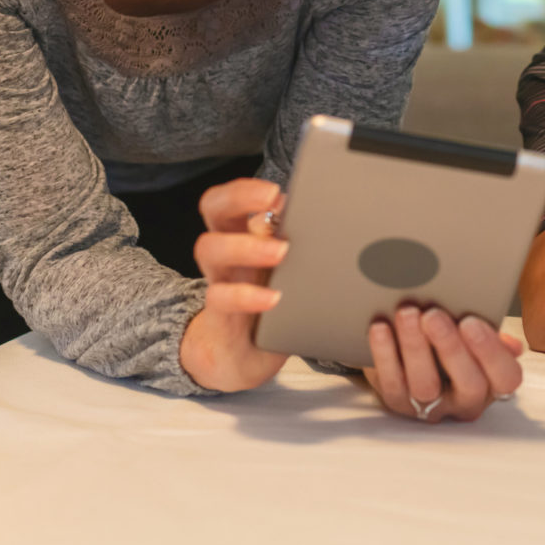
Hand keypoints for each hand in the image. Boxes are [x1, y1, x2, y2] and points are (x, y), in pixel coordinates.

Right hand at [179, 178, 289, 391]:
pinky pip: (220, 298)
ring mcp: (220, 281)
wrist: (239, 356)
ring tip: (281, 251)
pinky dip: (247, 296)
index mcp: (242, 235)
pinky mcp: (221, 316)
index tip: (276, 190)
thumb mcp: (286, 270)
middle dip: (240, 197)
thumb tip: (334, 216)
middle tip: (272, 200)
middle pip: (213, 209)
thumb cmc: (271, 305)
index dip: (246, 188)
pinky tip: (273, 298)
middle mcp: (227, 253)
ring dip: (246, 245)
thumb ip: (300, 244)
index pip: (230, 198)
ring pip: (210, 248)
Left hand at [362, 304, 524, 422]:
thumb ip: (492, 337)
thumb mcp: (474, 338)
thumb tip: (512, 346)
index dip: (492, 352)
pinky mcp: (397, 403)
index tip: (471, 322)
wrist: (411, 358)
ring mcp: (430, 407)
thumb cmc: (450, 343)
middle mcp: (465, 402)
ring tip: (407, 313)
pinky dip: (385, 353)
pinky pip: (391, 382)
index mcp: (493, 384)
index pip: (506, 378)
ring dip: (415, 346)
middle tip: (434, 316)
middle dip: (451, 347)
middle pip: (468, 384)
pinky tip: (381, 327)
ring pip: (425, 385)